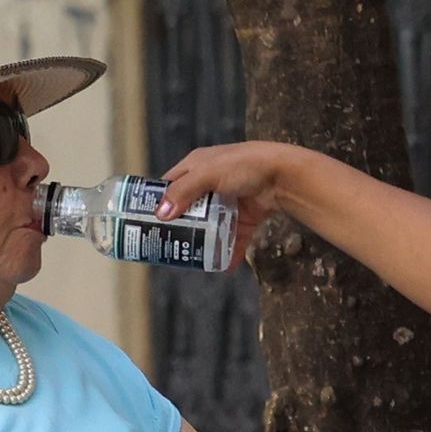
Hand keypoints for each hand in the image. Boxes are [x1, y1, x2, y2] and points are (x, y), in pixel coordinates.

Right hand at [157, 141, 307, 269]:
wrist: (284, 175)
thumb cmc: (244, 165)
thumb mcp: (208, 173)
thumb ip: (184, 192)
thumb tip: (160, 214)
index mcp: (198, 166)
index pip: (171, 184)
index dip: (159, 201)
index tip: (146, 220)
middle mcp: (211, 183)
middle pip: (189, 209)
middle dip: (179, 227)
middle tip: (164, 245)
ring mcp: (229, 202)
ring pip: (210, 227)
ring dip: (202, 243)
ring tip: (189, 259)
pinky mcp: (245, 218)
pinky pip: (233, 237)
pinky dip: (229, 252)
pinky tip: (222, 266)